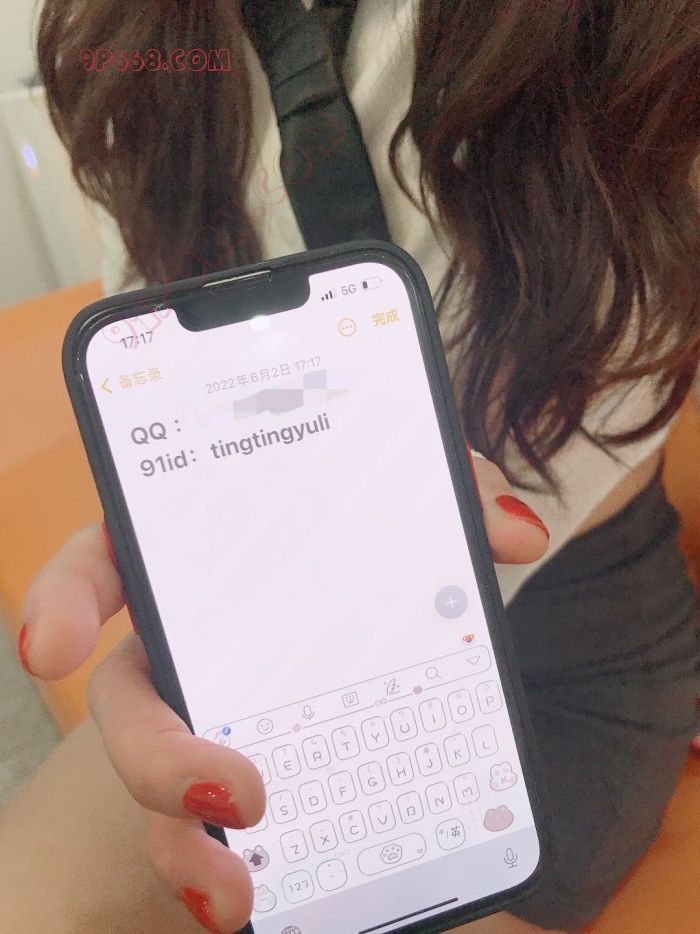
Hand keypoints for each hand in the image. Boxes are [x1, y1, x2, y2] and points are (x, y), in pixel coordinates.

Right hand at [17, 457, 548, 933]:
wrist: (389, 622)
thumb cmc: (372, 551)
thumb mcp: (409, 510)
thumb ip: (450, 494)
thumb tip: (512, 532)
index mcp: (206, 563)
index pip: (108, 561)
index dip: (65, 598)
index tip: (52, 647)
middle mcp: (189, 645)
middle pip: (129, 702)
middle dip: (153, 759)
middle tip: (232, 794)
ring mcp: (209, 718)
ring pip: (162, 791)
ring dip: (186, 850)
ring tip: (238, 898)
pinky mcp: (244, 779)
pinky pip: (218, 836)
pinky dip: (234, 871)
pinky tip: (279, 900)